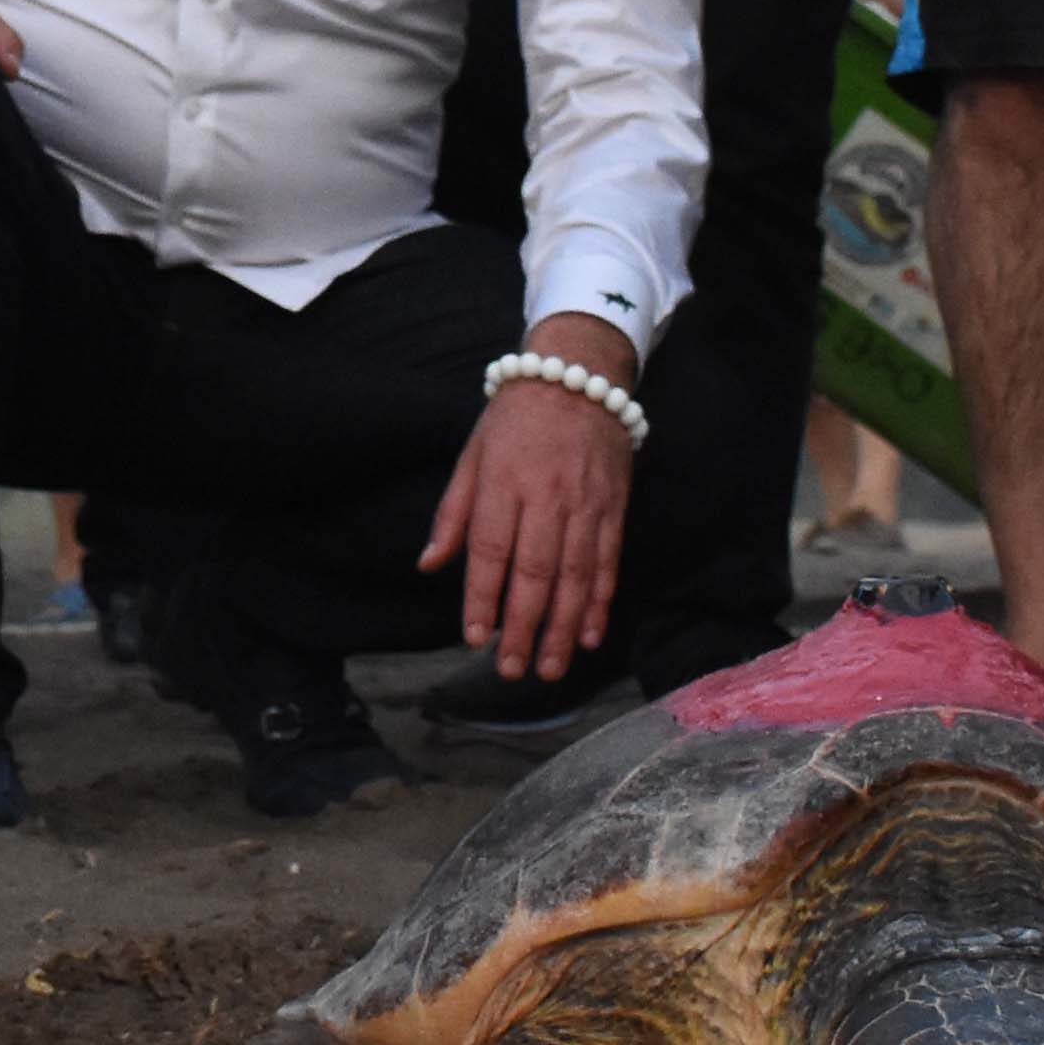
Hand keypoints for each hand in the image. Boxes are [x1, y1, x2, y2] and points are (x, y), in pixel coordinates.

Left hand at [424, 314, 637, 681]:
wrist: (579, 374)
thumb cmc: (514, 418)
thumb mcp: (472, 454)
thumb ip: (453, 512)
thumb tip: (429, 564)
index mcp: (504, 481)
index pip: (491, 549)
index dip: (483, 596)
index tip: (475, 637)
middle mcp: (547, 495)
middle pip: (536, 571)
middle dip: (524, 627)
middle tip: (513, 669)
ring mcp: (586, 503)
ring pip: (576, 575)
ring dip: (564, 627)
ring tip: (552, 667)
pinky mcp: (614, 507)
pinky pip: (608, 561)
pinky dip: (601, 601)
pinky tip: (591, 634)